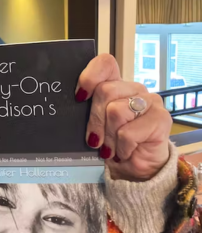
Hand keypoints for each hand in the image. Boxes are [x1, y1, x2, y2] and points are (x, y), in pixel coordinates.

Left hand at [76, 54, 171, 181]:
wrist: (134, 169)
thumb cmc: (111, 144)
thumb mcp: (94, 125)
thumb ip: (86, 110)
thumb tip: (70, 104)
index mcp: (116, 85)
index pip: (105, 63)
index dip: (89, 77)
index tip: (79, 98)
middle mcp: (134, 88)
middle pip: (104, 91)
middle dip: (95, 121)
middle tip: (96, 139)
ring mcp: (150, 101)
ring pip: (116, 111)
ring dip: (109, 137)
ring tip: (112, 147)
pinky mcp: (161, 118)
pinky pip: (128, 132)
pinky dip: (121, 148)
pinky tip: (125, 152)